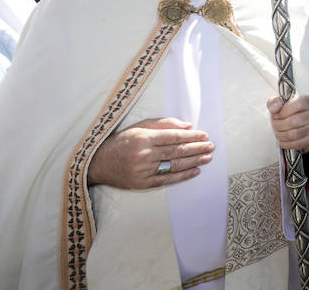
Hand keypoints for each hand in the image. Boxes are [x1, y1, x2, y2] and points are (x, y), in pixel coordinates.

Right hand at [87, 118, 213, 188]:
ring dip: (194, 161)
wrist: (98, 163)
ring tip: (207, 157)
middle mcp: (143, 154)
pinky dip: (183, 176)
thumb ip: (163, 124)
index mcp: (143, 138)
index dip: (192, 136)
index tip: (204, 135)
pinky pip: (167, 180)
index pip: (174, 136)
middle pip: (177, 151)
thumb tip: (187, 126)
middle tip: (211, 146)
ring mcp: (143, 171)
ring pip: (174, 165)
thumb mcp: (139, 127)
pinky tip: (195, 171)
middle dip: (197, 148)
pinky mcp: (142, 184)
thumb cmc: (122, 142)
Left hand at [268, 94, 308, 151]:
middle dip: (279, 125)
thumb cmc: (290, 110)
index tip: (276, 115)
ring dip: (281, 135)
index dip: (283, 111)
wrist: (299, 120)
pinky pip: (299, 144)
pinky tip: (283, 140)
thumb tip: (275, 108)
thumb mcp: (280, 102)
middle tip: (275, 125)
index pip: (298, 104)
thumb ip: (274, 102)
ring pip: (295, 134)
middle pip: (295, 121)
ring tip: (278, 132)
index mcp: (308, 100)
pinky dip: (287, 143)